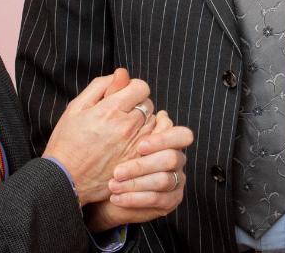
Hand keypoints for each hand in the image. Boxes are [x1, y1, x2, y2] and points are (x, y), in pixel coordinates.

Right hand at [42, 68, 154, 204]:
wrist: (66, 180)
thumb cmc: (67, 143)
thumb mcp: (76, 108)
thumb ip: (101, 86)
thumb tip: (122, 74)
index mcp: (111, 110)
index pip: (141, 87)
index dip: (132, 89)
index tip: (123, 96)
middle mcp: (127, 126)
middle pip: (148, 104)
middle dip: (137, 105)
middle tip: (120, 115)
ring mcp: (135, 145)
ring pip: (154, 123)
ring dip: (143, 122)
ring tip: (124, 132)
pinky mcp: (138, 162)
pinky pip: (155, 143)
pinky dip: (148, 140)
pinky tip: (132, 143)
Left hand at [86, 110, 194, 230]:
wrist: (103, 192)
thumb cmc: (110, 159)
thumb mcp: (115, 134)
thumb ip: (127, 114)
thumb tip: (127, 83)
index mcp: (168, 140)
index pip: (182, 135)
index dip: (163, 139)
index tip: (140, 146)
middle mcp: (176, 160)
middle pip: (171, 158)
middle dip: (142, 165)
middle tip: (117, 171)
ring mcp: (176, 181)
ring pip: (163, 180)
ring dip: (135, 183)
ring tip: (113, 184)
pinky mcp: (170, 201)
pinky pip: (157, 200)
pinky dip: (134, 198)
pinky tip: (116, 197)